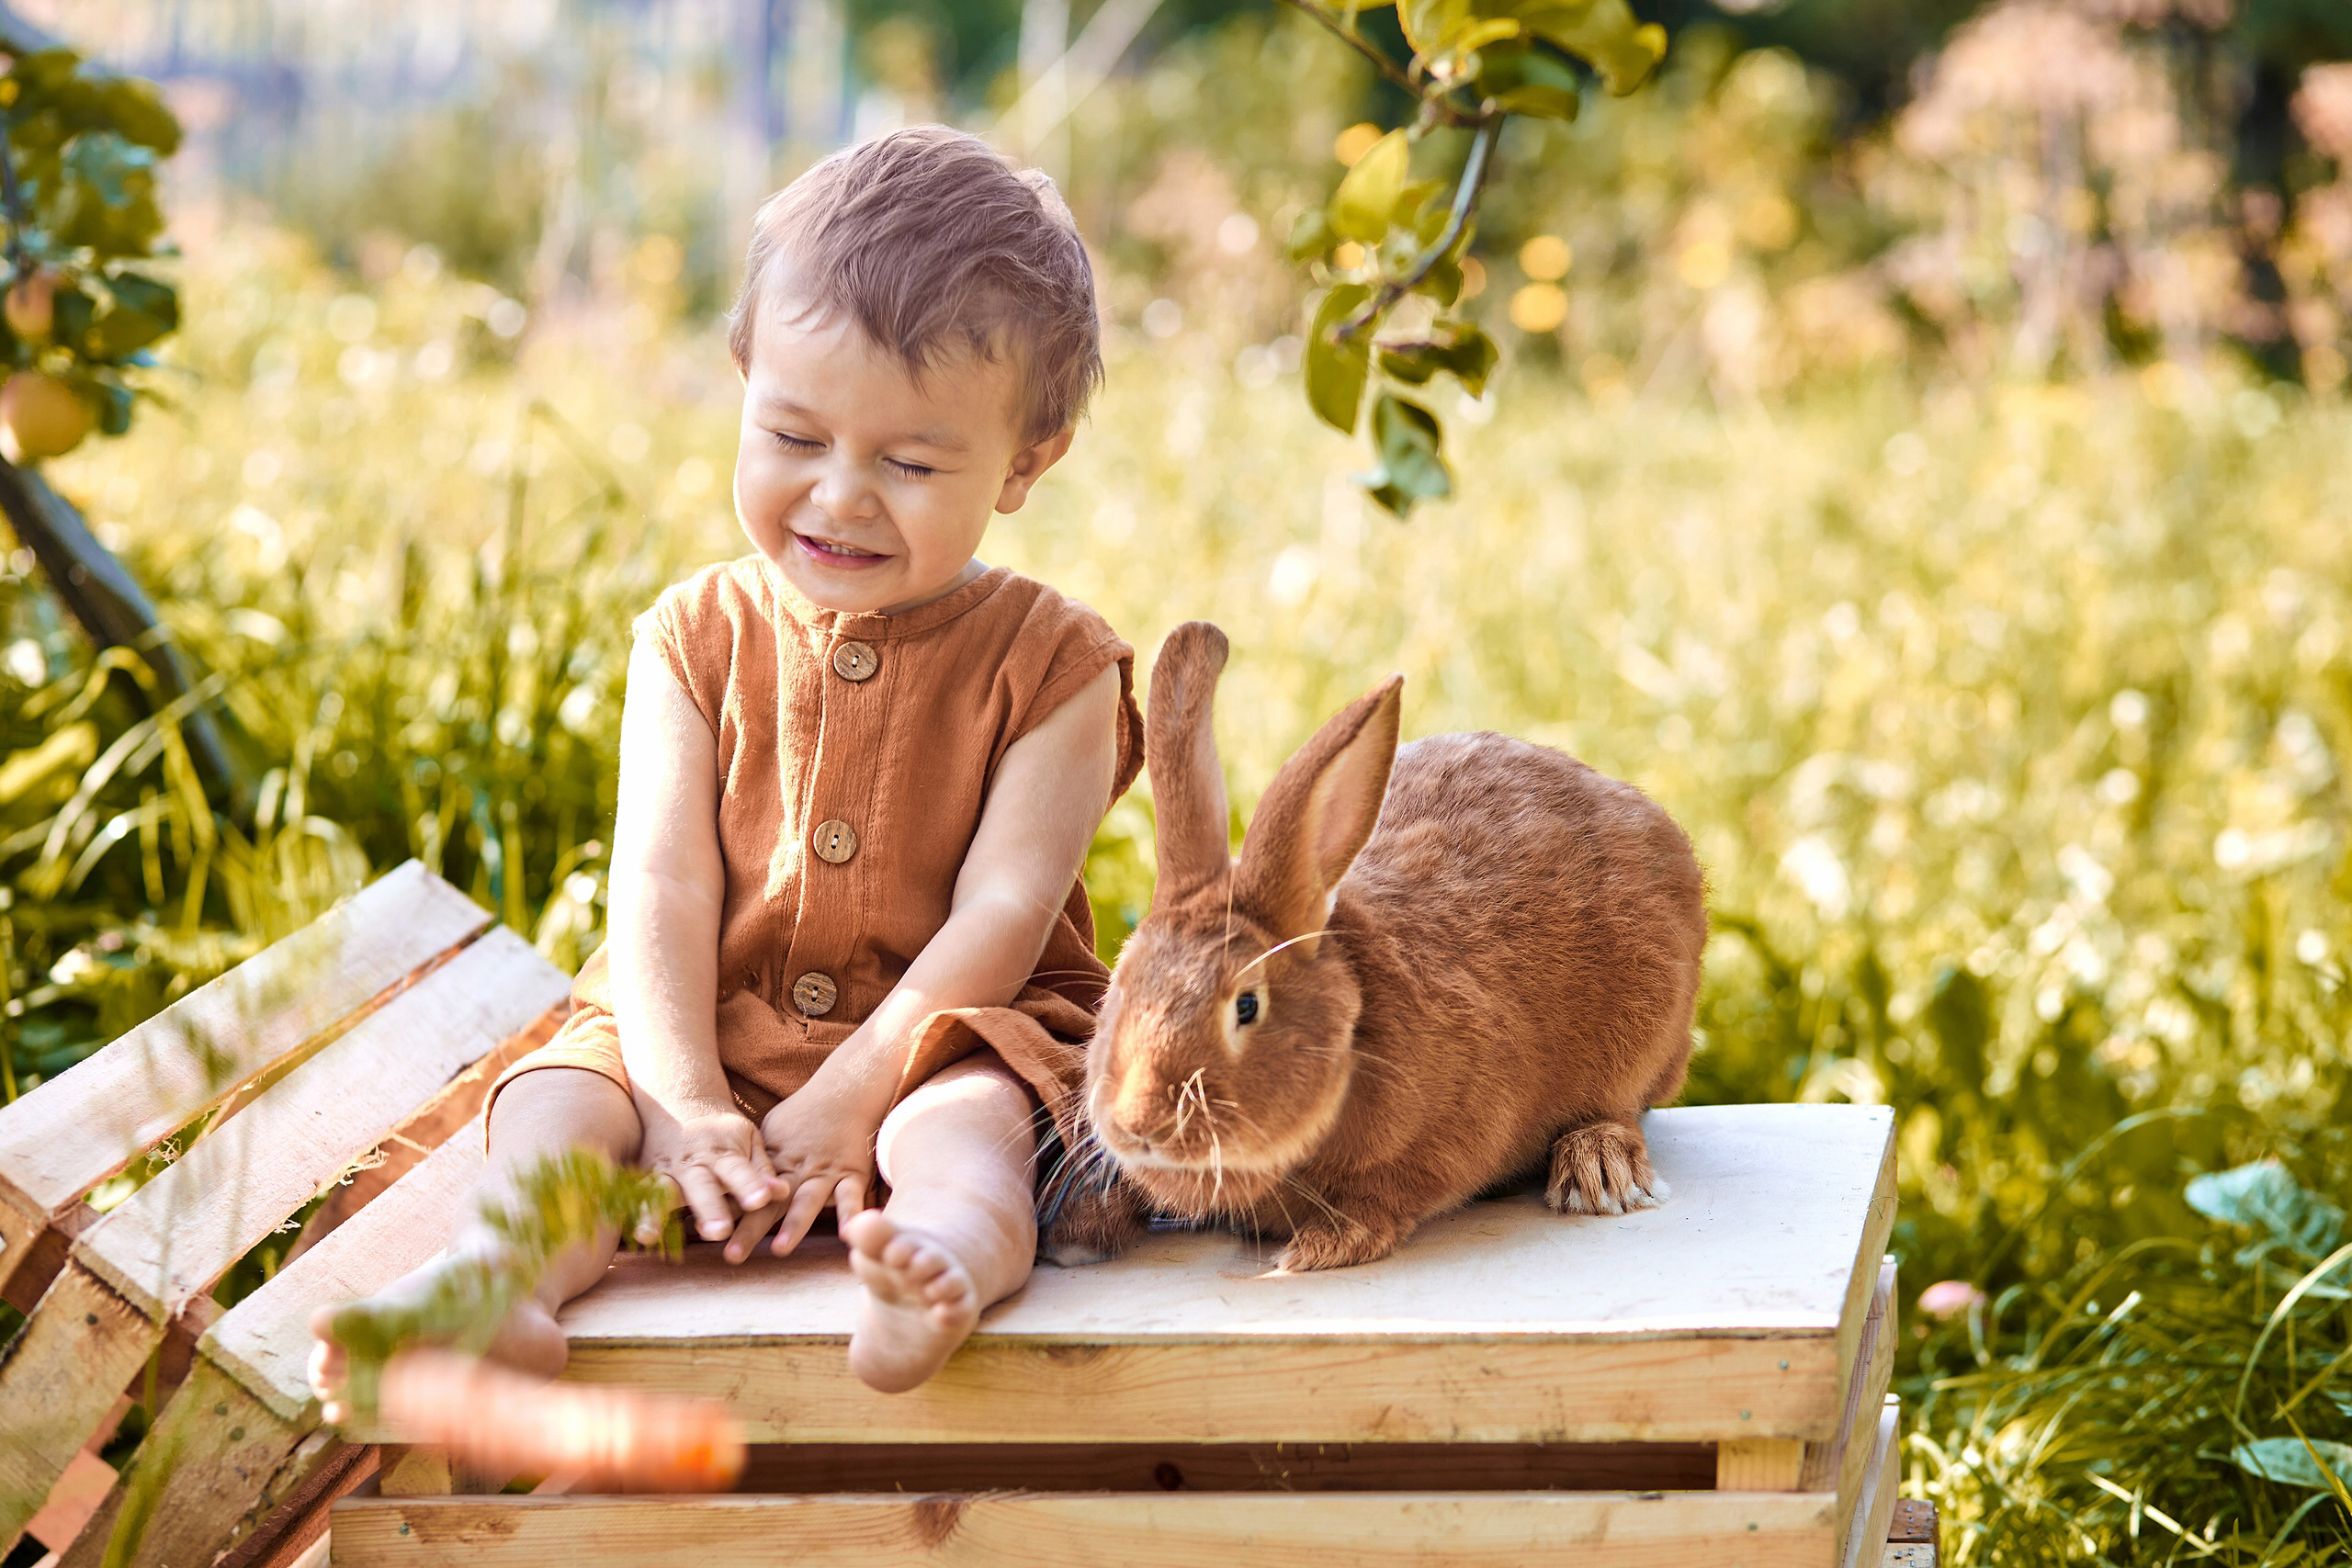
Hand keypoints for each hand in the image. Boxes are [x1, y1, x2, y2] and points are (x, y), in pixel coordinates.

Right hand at [638, 1108, 776, 1248]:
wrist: (681, 1101)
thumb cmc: (723, 1131)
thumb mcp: (748, 1139)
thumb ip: (762, 1169)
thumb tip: (783, 1193)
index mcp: (723, 1152)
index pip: (738, 1171)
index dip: (750, 1185)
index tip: (761, 1201)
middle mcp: (693, 1162)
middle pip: (701, 1186)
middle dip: (709, 1208)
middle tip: (720, 1231)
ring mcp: (666, 1169)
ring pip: (659, 1191)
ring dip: (655, 1214)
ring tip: (649, 1235)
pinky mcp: (644, 1177)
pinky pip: (636, 1196)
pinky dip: (632, 1213)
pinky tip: (632, 1235)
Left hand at [733, 1074, 885, 1258]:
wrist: (843, 1093)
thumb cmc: (803, 1115)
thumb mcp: (770, 1134)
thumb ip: (753, 1164)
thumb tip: (722, 1186)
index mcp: (775, 1164)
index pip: (747, 1193)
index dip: (728, 1212)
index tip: (705, 1233)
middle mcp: (797, 1172)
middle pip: (770, 1204)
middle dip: (751, 1229)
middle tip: (732, 1255)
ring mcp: (824, 1174)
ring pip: (806, 1201)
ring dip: (793, 1225)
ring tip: (779, 1249)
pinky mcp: (851, 1175)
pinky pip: (850, 1197)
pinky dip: (850, 1214)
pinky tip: (846, 1234)